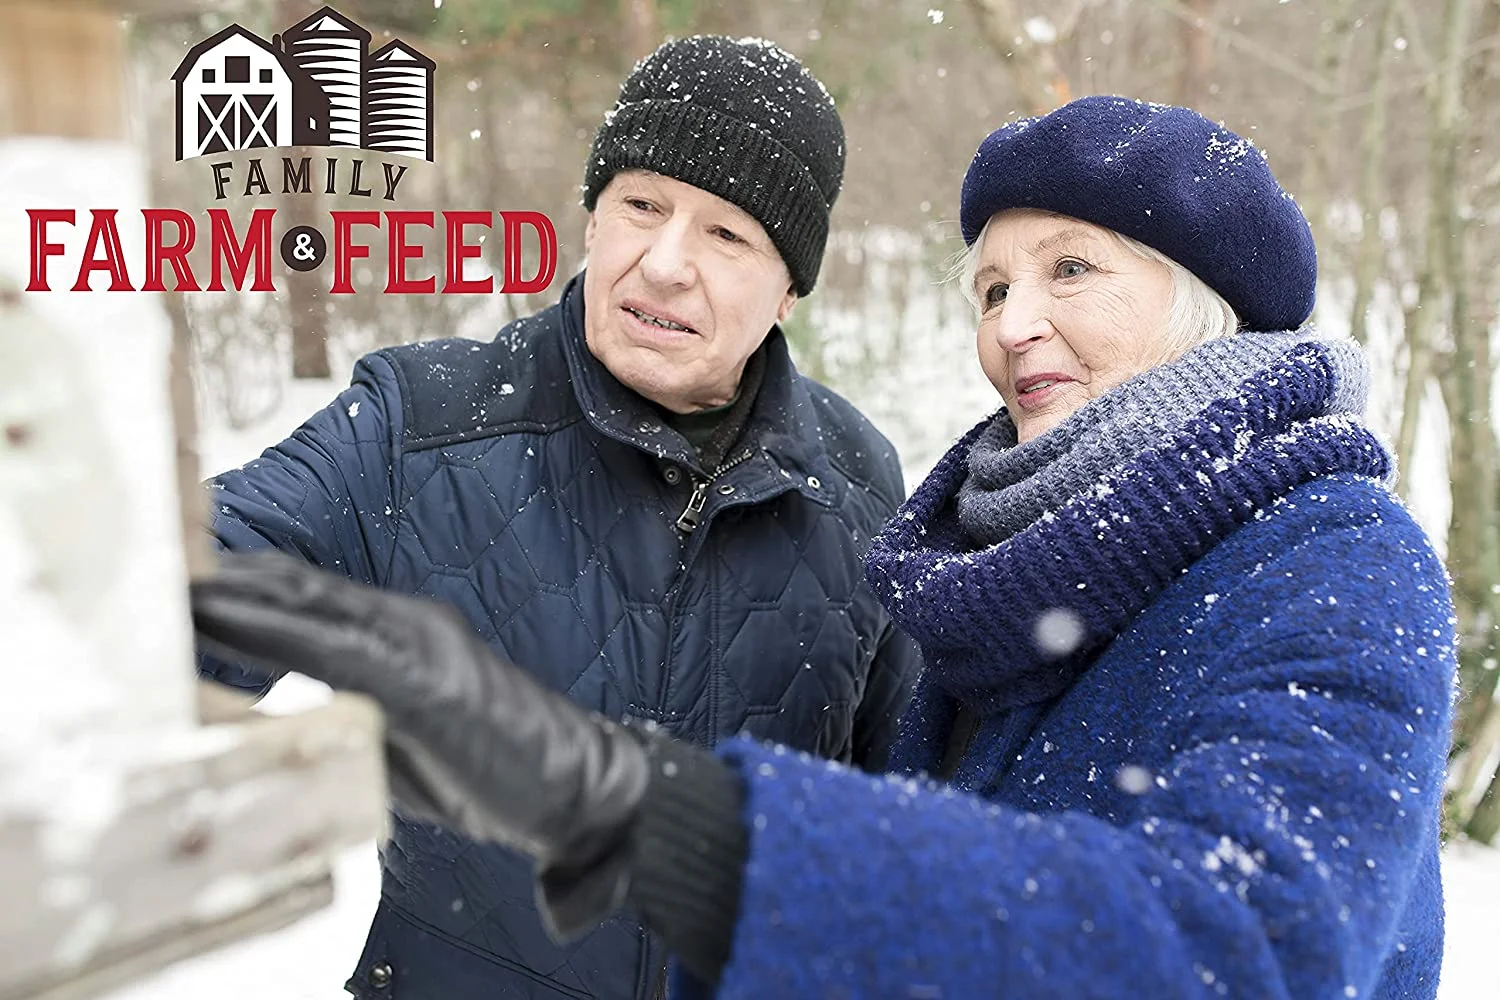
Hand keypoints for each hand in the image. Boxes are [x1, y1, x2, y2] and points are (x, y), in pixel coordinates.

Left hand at [189, 551, 651, 935]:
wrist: (575, 785)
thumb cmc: (490, 768)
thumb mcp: (402, 737)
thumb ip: (349, 712)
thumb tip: (284, 716)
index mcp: (404, 632)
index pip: (309, 598)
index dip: (243, 583)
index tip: (180, 578)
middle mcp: (408, 622)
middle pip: (299, 587)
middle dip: (223, 576)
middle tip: (152, 564)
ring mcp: (419, 646)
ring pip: (311, 607)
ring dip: (233, 595)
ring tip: (169, 585)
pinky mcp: (425, 682)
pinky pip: (338, 650)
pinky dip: (276, 632)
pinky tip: (228, 621)